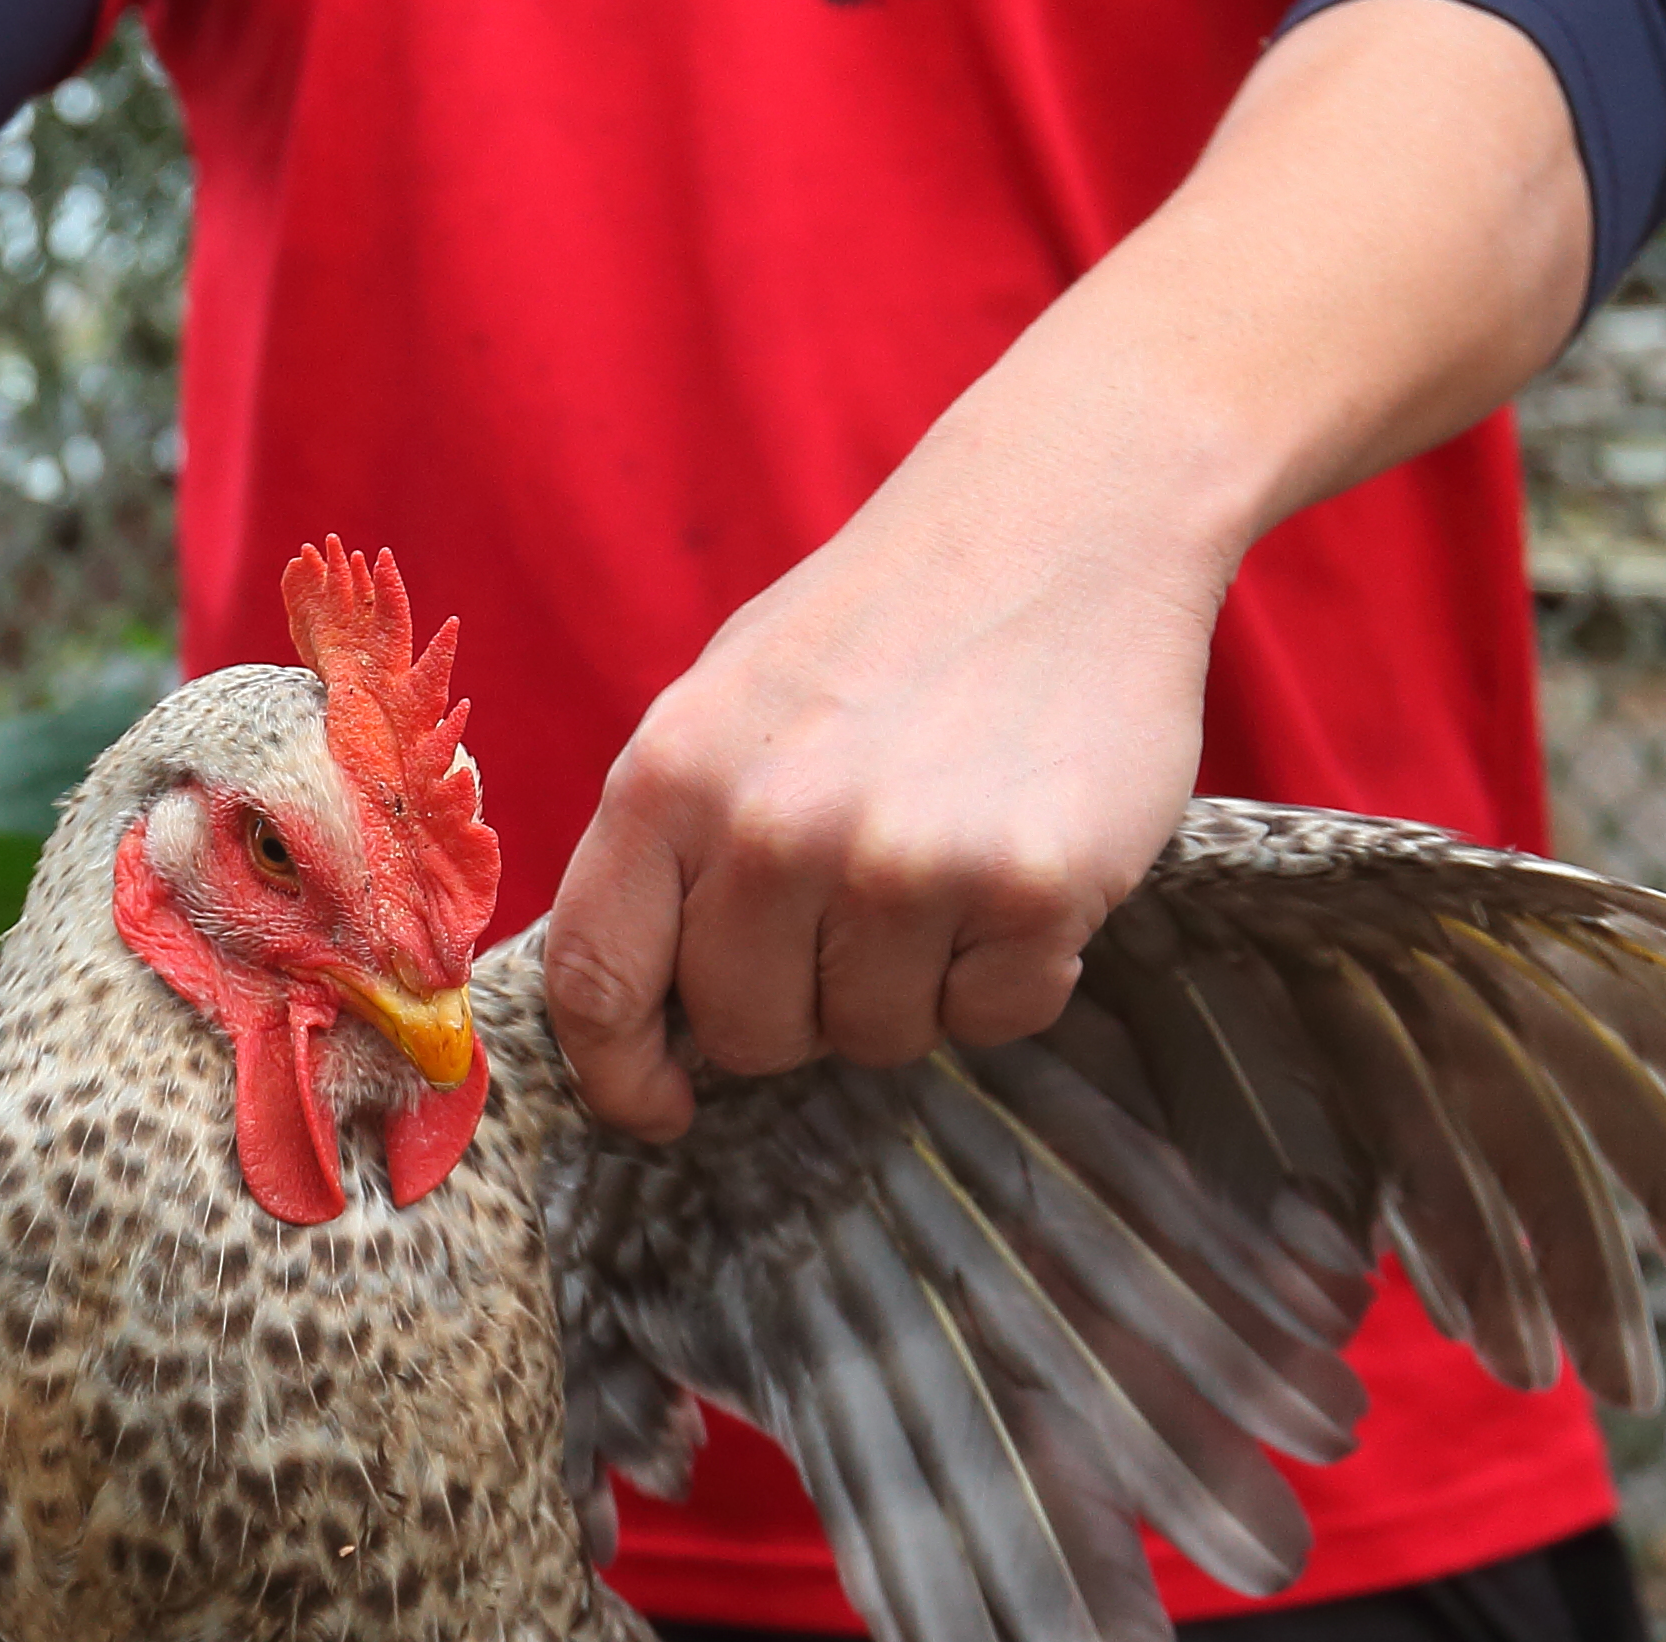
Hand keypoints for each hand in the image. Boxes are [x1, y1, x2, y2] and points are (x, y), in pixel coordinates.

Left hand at [539, 0, 1586, 1140]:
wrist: (1067, 512)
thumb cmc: (882, 623)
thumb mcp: (722, 703)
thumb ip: (669, 847)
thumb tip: (636, 1013)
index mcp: (669, 777)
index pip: (598, 984)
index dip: (622, 1075)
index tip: (661, 1106)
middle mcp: (772, 828)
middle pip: (750, 1034)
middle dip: (800, 1006)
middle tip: (858, 912)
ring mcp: (902, 862)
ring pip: (876, 1037)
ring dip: (915, 985)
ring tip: (947, 863)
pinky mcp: (1028, 888)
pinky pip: (997, 1016)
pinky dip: (1015, 973)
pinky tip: (1021, 869)